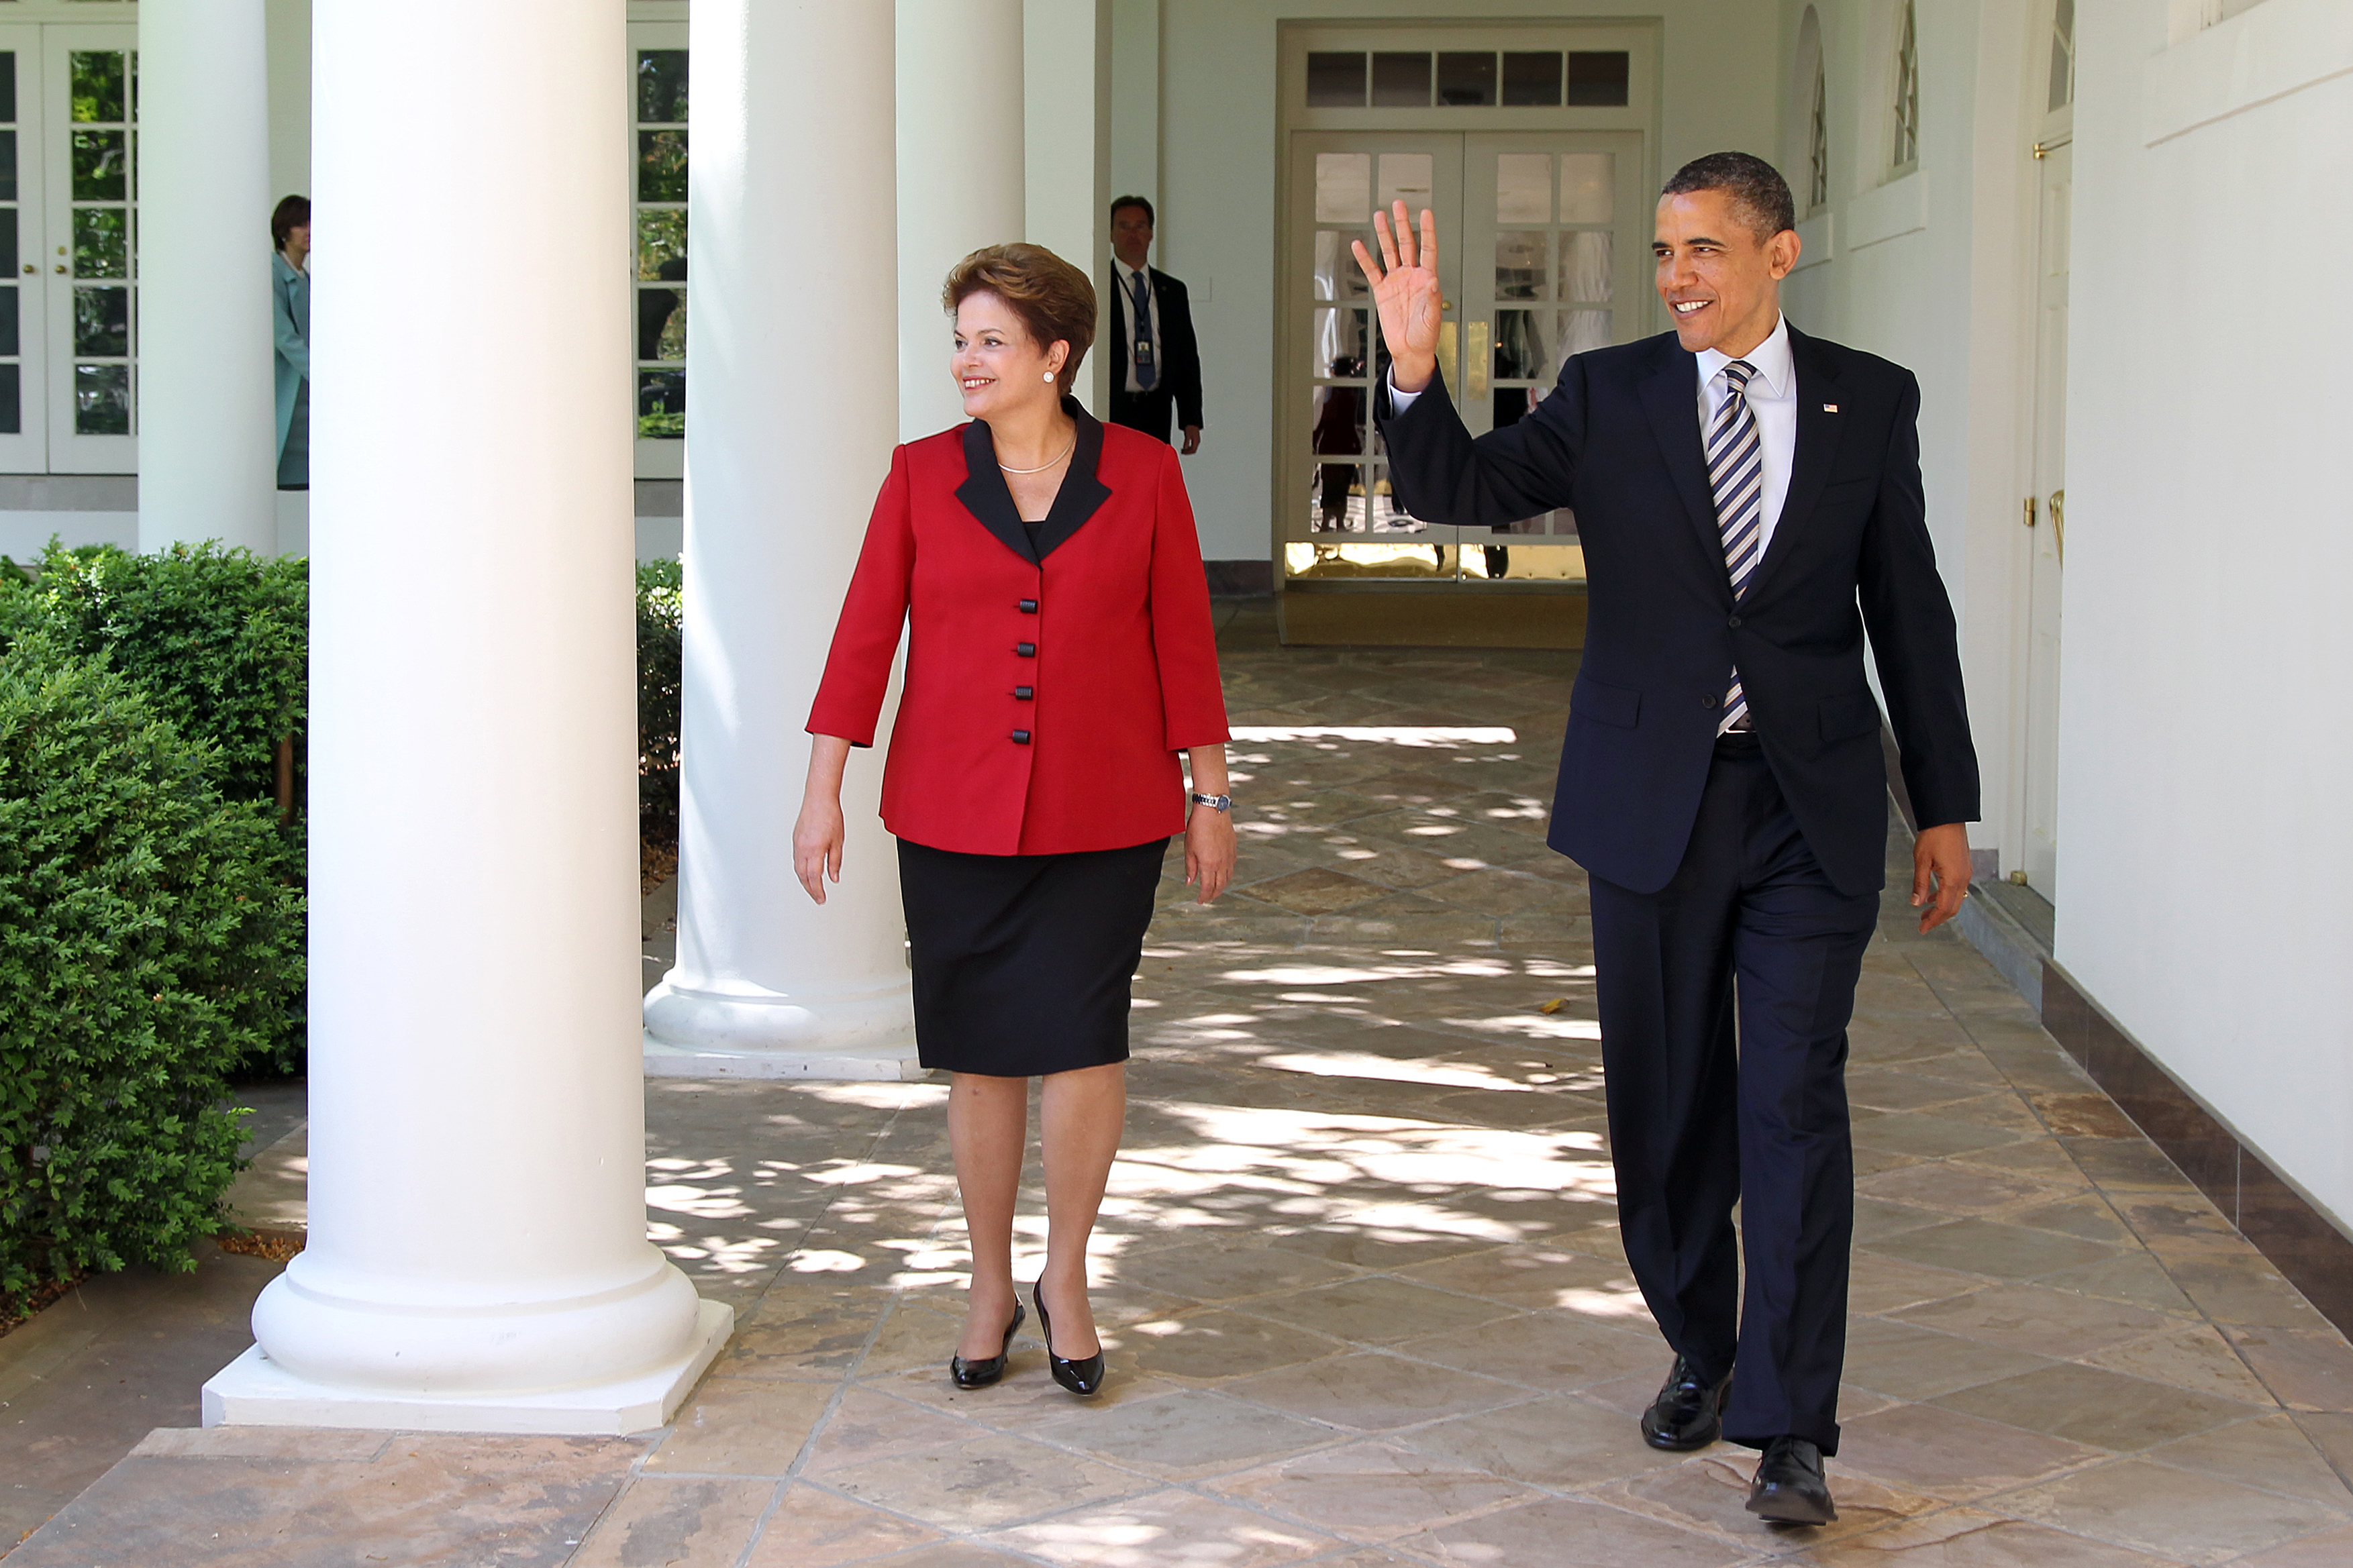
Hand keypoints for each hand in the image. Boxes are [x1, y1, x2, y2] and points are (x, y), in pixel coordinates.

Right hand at [793, 793, 845, 904]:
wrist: (819, 799)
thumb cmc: (830, 815)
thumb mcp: (838, 841)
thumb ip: (835, 861)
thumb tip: (834, 877)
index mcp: (815, 850)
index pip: (814, 877)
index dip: (817, 891)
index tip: (821, 898)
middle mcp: (803, 848)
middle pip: (803, 876)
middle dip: (810, 889)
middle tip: (817, 897)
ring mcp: (797, 844)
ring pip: (798, 869)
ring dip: (804, 880)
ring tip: (812, 887)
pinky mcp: (796, 839)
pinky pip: (796, 859)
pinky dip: (801, 869)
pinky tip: (806, 872)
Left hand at [1181, 425, 1201, 454]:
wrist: (1193, 423)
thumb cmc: (1190, 427)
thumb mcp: (1187, 435)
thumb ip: (1186, 442)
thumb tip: (1185, 448)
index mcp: (1196, 441)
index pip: (1193, 450)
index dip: (1187, 452)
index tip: (1183, 452)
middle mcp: (1198, 441)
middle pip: (1193, 450)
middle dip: (1188, 452)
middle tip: (1182, 452)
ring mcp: (1197, 441)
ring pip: (1193, 449)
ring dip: (1188, 450)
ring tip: (1183, 450)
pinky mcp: (1196, 439)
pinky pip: (1193, 446)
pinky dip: (1189, 448)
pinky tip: (1186, 447)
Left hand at [1185, 806, 1235, 903]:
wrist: (1213, 811)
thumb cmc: (1198, 827)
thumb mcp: (1189, 849)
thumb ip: (1190, 867)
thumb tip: (1190, 882)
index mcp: (1209, 864)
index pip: (1207, 887)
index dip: (1204, 896)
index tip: (1200, 901)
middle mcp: (1222, 863)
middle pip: (1220, 885)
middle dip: (1213, 894)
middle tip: (1208, 898)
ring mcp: (1229, 856)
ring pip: (1228, 877)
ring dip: (1222, 886)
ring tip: (1216, 889)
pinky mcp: (1233, 849)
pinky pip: (1232, 866)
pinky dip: (1227, 874)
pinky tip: (1223, 873)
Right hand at [1351, 201, 1442, 392]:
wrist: (1410, 350)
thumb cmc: (1426, 335)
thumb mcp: (1431, 319)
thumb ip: (1432, 300)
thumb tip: (1433, 281)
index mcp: (1427, 278)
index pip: (1428, 249)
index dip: (1427, 231)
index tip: (1425, 212)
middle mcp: (1412, 275)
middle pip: (1406, 244)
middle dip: (1402, 224)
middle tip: (1398, 204)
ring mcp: (1396, 281)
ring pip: (1389, 252)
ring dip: (1384, 234)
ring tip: (1379, 215)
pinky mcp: (1382, 291)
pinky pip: (1372, 271)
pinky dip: (1365, 259)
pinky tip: (1358, 244)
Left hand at [1911, 822, 1971, 933]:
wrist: (1947, 817)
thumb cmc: (1934, 835)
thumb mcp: (1921, 861)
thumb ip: (1920, 884)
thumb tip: (1916, 903)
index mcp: (1953, 880)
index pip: (1944, 909)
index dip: (1933, 921)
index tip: (1922, 928)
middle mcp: (1963, 878)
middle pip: (1953, 907)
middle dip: (1938, 918)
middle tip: (1923, 924)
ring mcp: (1966, 873)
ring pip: (1956, 898)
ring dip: (1941, 907)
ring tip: (1925, 912)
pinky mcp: (1964, 867)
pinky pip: (1957, 888)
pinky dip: (1945, 896)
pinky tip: (1933, 896)